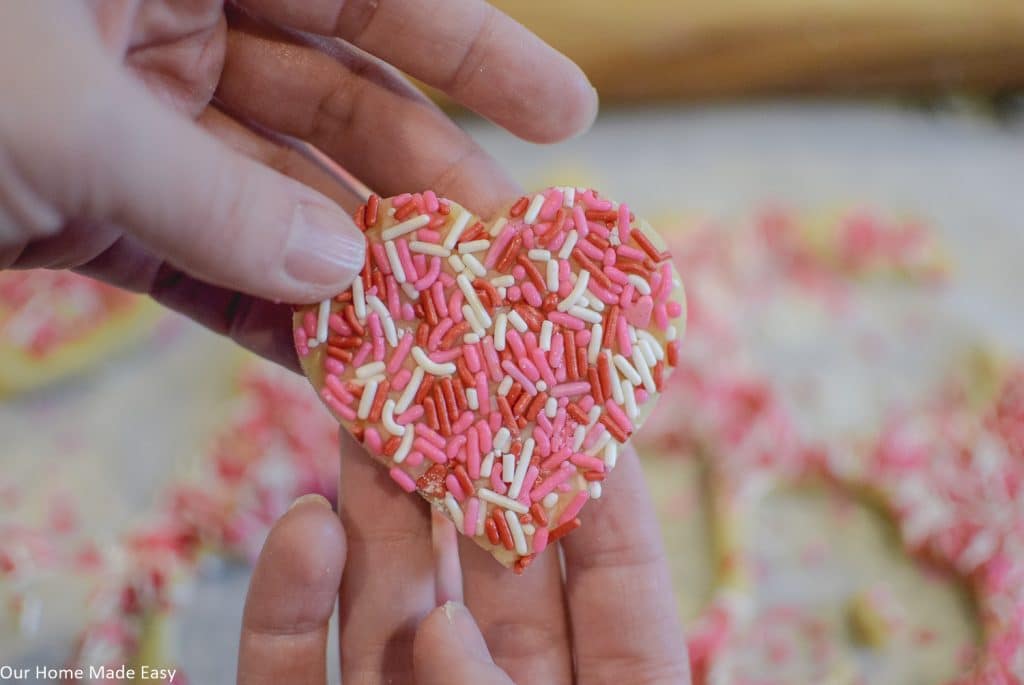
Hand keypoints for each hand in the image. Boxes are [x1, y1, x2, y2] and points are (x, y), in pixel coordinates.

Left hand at [0, 1, 595, 368]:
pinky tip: (335, 362)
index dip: (477, 48)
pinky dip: (267, 312)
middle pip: (340, 103)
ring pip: (283, 195)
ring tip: (437, 338)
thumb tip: (342, 273)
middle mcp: (169, 19)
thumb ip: (207, 193)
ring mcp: (139, 119)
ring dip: (355, 271)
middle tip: (506, 268)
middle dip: (425, 187)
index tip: (568, 117)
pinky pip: (209, 259)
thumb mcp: (50, 117)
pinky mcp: (99, 210)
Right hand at [237, 431, 689, 683]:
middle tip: (445, 372)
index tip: (581, 392)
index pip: (617, 592)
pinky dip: (285, 608)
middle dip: (466, 477)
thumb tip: (443, 625)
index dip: (604, 494)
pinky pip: (290, 677)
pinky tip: (300, 529)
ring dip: (372, 514)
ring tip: (362, 421)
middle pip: (487, 581)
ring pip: (386, 610)